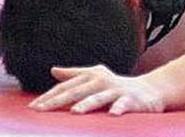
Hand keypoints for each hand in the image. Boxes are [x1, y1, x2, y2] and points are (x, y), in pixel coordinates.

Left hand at [29, 65, 164, 114]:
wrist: (150, 90)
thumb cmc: (117, 86)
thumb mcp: (96, 77)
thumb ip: (74, 74)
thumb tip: (53, 70)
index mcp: (92, 76)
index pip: (66, 86)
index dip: (49, 96)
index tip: (33, 107)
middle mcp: (103, 81)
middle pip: (77, 91)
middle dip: (59, 101)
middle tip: (41, 109)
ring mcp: (117, 91)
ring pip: (100, 98)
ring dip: (88, 104)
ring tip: (75, 111)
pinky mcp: (132, 100)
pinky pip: (125, 104)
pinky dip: (119, 108)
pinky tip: (113, 114)